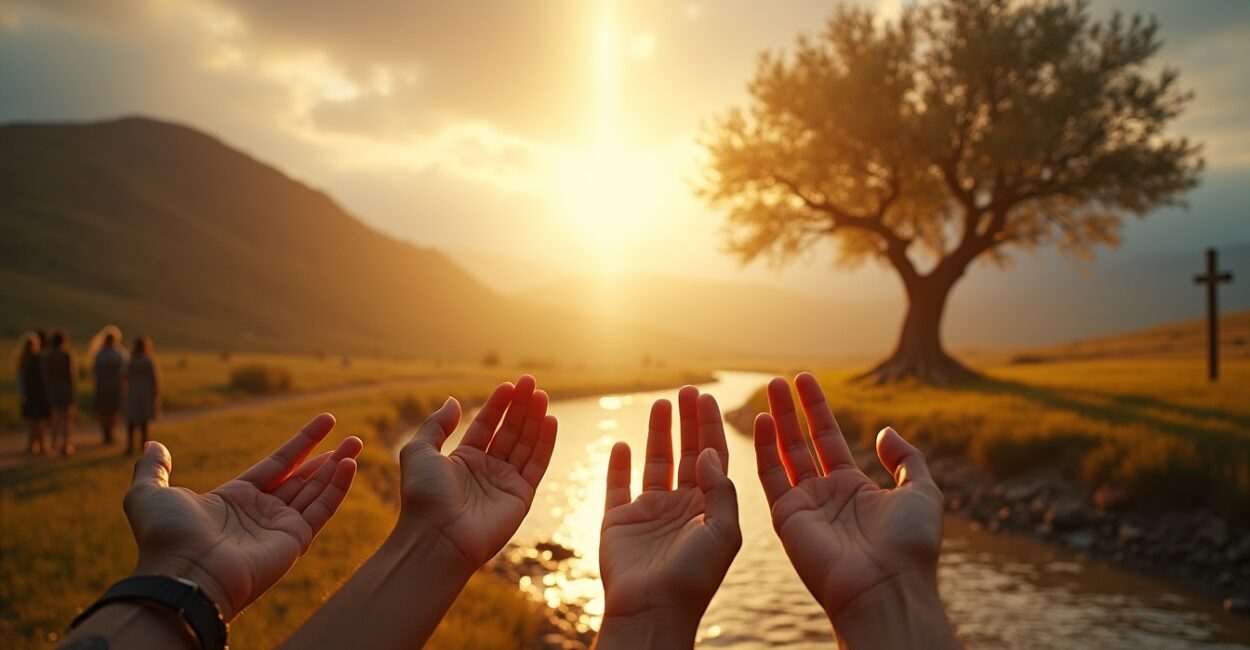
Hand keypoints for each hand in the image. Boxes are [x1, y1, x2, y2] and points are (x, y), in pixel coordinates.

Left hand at [125, 413, 361, 619]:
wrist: (184, 574)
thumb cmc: (167, 537)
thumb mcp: (149, 493)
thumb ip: (154, 469)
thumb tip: (155, 445)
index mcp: (235, 498)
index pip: (278, 464)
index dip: (302, 442)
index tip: (326, 422)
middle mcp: (262, 512)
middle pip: (303, 477)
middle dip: (329, 457)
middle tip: (353, 439)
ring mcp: (280, 527)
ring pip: (317, 490)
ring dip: (339, 467)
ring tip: (357, 444)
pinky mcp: (294, 541)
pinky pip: (322, 509)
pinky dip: (337, 488)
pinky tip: (348, 465)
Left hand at [396, 375, 557, 570]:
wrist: (438, 537)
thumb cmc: (424, 496)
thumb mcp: (419, 451)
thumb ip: (436, 424)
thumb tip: (453, 401)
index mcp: (462, 460)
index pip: (485, 426)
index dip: (498, 405)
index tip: (510, 385)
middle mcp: (486, 470)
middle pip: (509, 431)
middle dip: (520, 407)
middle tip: (531, 382)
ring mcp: (505, 483)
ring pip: (525, 444)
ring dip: (535, 419)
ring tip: (541, 395)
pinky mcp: (521, 497)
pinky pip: (537, 464)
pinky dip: (545, 443)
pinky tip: (550, 421)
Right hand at [598, 387, 740, 644]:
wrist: (652, 610)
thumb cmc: (694, 577)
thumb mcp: (722, 532)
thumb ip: (719, 489)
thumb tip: (708, 451)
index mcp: (709, 509)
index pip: (712, 458)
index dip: (710, 427)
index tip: (707, 397)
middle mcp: (681, 507)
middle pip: (685, 453)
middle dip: (687, 422)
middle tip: (687, 390)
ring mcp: (650, 513)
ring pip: (654, 462)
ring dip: (658, 433)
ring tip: (661, 403)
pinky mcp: (619, 520)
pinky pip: (617, 486)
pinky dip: (617, 465)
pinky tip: (621, 443)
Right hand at [755, 373, 952, 645]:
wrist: (886, 585)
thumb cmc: (909, 544)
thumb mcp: (922, 492)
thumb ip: (906, 459)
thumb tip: (884, 432)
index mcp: (855, 490)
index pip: (829, 440)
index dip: (818, 410)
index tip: (805, 381)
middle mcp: (826, 495)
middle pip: (803, 443)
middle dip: (792, 411)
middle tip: (780, 380)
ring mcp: (804, 505)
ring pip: (784, 454)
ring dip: (776, 420)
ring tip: (771, 386)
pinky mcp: (787, 516)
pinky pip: (770, 476)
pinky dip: (764, 448)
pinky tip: (763, 419)